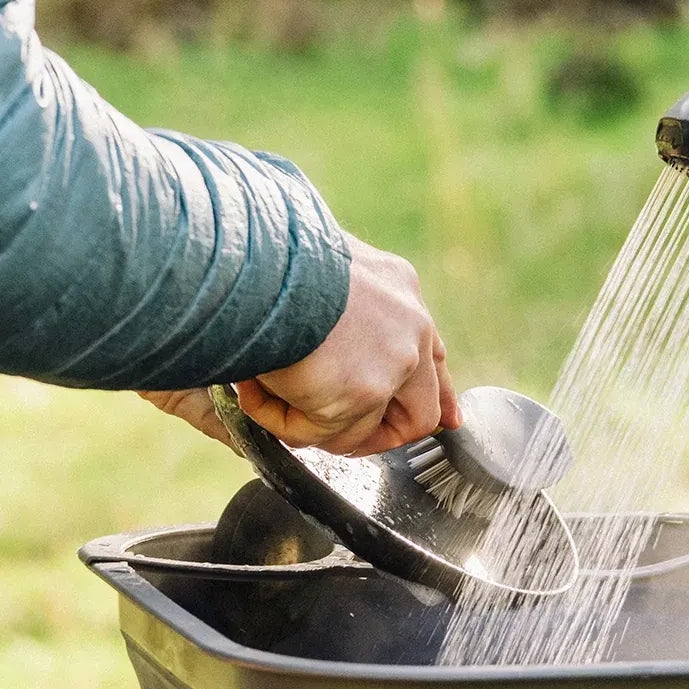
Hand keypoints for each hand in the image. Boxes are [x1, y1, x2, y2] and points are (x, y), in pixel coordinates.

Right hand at [141, 239, 458, 456]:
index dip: (438, 392)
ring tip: (266, 396)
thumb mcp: (302, 275)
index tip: (446, 419)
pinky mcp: (365, 391)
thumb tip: (312, 350)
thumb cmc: (254, 254)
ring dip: (315, 426)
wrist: (241, 252)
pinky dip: (279, 421)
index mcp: (395, 287)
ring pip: (367, 430)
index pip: (430, 351)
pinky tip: (249, 388)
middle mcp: (409, 321)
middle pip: (423, 408)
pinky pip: (324, 436)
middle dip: (379, 433)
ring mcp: (394, 359)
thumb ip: (321, 314)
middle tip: (326, 432)